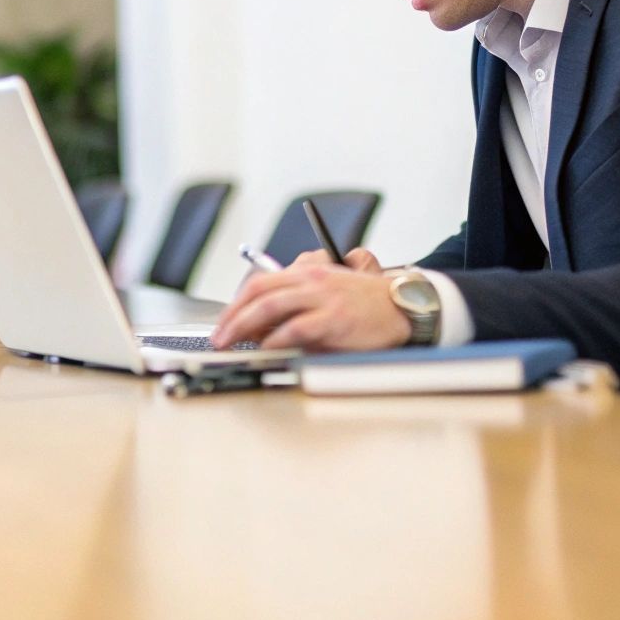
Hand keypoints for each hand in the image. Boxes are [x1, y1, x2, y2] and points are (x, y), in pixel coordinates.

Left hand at [213, 248, 406, 351]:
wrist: (400, 306)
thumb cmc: (363, 303)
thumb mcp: (326, 293)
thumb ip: (296, 303)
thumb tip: (259, 327)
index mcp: (307, 272)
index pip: (260, 282)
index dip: (236, 303)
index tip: (223, 323)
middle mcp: (311, 280)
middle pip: (259, 292)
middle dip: (232, 316)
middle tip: (218, 337)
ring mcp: (323, 298)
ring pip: (271, 306)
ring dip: (243, 326)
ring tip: (231, 343)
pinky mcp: (334, 319)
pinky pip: (296, 328)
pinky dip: (276, 338)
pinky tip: (266, 347)